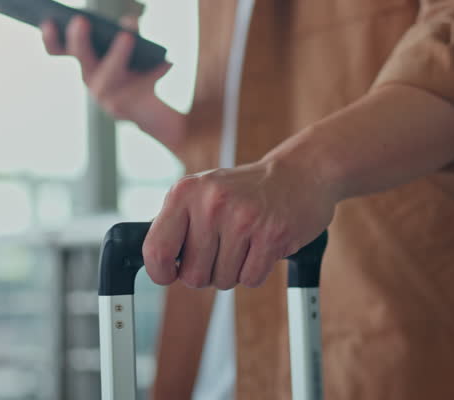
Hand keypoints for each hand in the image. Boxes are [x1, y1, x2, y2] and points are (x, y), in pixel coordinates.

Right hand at [40, 15, 171, 121]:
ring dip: (117, 54)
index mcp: (86, 63)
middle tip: (80, 20)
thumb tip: (129, 24)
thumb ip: (127, 34)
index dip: (50, 37)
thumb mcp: (131, 51)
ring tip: (127, 36)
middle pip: (80, 57)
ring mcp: (104, 97)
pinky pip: (138, 86)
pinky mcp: (123, 108)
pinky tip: (168, 63)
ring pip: (109, 73)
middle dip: (79, 39)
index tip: (48, 20)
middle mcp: (90, 80)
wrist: (151, 115)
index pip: (59, 49)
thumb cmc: (138, 75)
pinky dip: (154, 73)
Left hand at [142, 157, 337, 289]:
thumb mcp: (201, 193)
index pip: (156, 249)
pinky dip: (255, 271)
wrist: (299, 173)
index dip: (161, 272)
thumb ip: (176, 224)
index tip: (170, 273)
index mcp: (185, 192)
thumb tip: (154, 263)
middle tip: (220, 252)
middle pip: (193, 275)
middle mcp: (211, 203)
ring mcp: (243, 219)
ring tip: (243, 245)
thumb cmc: (244, 191)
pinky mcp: (272, 235)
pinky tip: (261, 247)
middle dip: (206, 273)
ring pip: (223, 280)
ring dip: (233, 271)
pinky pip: (251, 279)